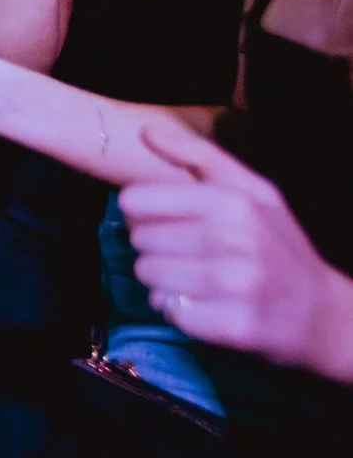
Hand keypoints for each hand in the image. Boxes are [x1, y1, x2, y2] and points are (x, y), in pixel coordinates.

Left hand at [121, 119, 352, 381]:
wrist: (322, 313)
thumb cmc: (279, 245)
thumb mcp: (252, 191)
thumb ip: (197, 156)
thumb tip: (146, 131)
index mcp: (232, 202)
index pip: (134, 201)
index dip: (142, 213)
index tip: (166, 221)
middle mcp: (234, 240)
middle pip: (138, 240)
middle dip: (156, 248)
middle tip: (191, 255)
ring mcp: (234, 285)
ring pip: (147, 276)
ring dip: (164, 280)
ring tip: (198, 280)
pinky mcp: (232, 325)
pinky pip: (168, 311)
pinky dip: (178, 311)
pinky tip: (206, 305)